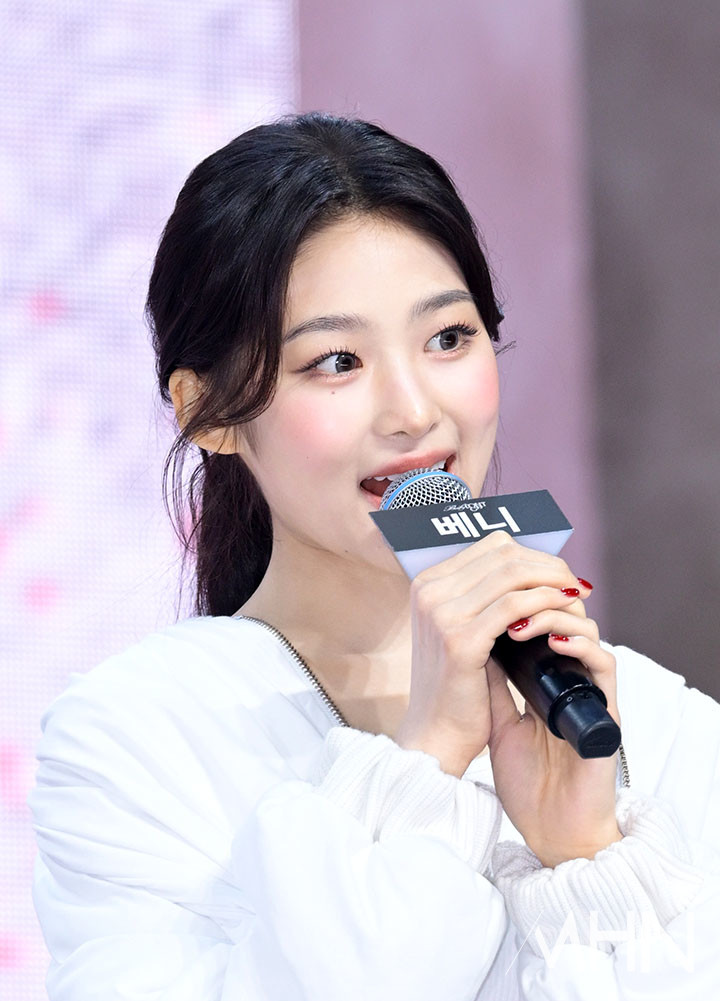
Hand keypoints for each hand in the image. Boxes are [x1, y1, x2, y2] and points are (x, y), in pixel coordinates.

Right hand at [394, 531, 592, 776]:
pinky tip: (564, 608)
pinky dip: (545, 601)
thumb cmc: (455, 689)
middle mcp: (429, 591)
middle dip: (547, 565)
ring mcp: (441, 613)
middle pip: (503, 554)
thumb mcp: (460, 632)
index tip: (558, 573)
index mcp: (427, 584)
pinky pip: (514, 605)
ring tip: (576, 594)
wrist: (436, 736)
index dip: (532, 555)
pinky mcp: (460, 639)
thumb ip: (481, 602)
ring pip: (511, 574)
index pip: (490, 547)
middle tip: (574, 583)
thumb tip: (528, 576)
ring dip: (552, 580)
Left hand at [487, 613, 621, 866]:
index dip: (518, 603)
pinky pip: (604, 664)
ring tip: (520, 621)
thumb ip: (492, 684)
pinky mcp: (606, 711)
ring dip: (553, 616)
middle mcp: (571, 681)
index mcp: (546, 681)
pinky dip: (580, 646)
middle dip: (535, 600)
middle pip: (564, 618)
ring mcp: (590, 693)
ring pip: (586, 631)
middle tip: (504, 598)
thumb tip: (467, 639)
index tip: (486, 597)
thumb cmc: (527, 783)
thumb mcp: (497, 723)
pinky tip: (553, 641)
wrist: (551, 831)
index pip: (539, 625)